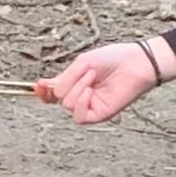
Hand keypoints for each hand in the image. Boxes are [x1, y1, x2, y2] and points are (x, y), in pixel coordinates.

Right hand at [35, 37, 175, 124]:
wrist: (135, 62)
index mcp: (74, 83)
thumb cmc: (112, 59)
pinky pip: (79, 117)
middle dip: (68, 82)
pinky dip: (79, 103)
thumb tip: (42, 86)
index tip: (40, 84)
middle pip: (58, 97)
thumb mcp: (82, 63)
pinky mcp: (99, 115)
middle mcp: (80, 96)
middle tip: (87, 70)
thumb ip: (63, 78)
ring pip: (67, 105)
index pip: (52, 94)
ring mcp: (89, 106)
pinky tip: (89, 92)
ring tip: (92, 76)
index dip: (43, 92)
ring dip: (77, 88)